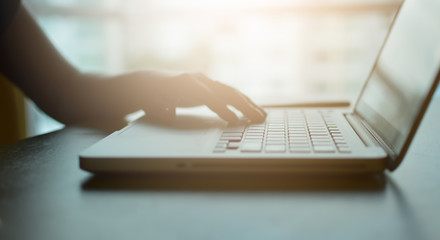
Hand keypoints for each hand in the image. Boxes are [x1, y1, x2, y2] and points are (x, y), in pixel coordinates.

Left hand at [126, 71, 266, 122]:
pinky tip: (251, 110)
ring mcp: (205, 82)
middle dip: (243, 106)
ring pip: (231, 92)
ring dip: (247, 104)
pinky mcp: (209, 87)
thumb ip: (161, 107)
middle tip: (258, 118)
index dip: (222, 109)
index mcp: (186, 83)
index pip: (209, 96)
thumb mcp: (152, 103)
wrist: (148, 83)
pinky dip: (241, 103)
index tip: (234, 120)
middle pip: (226, 92)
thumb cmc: (150, 96)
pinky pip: (228, 94)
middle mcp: (199, 80)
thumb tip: (169, 112)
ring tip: (262, 116)